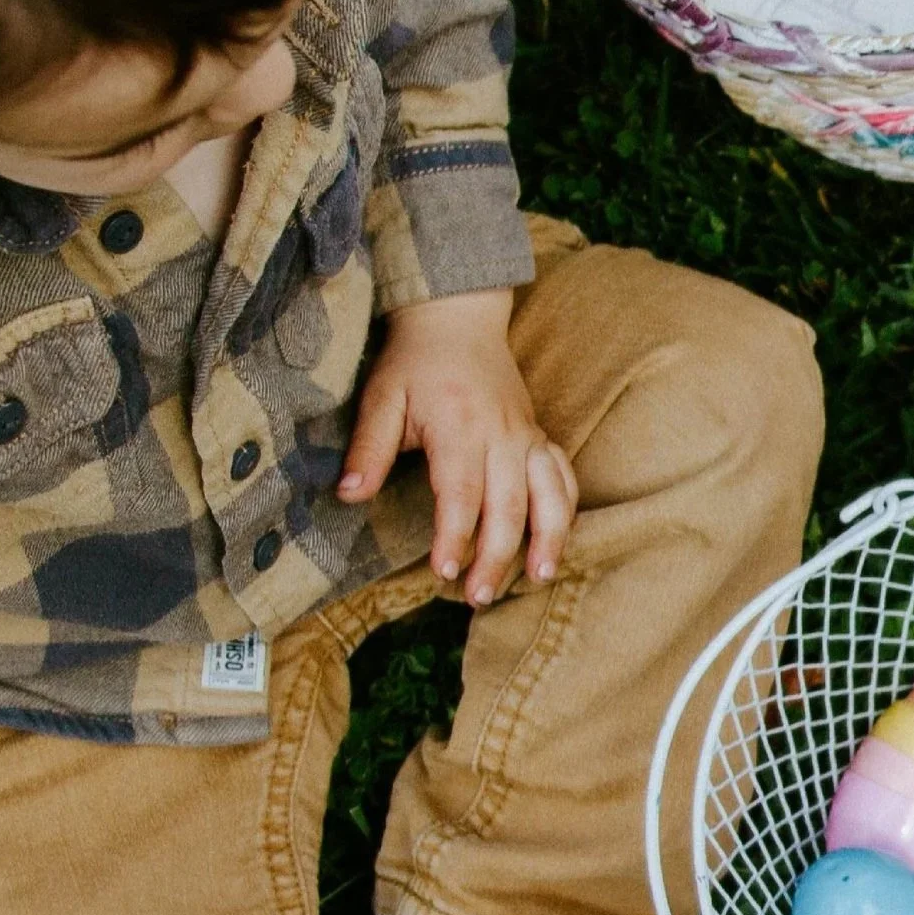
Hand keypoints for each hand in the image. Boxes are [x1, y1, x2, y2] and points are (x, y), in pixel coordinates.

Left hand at [338, 288, 577, 603]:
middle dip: (497, 555)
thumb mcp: (380, 397)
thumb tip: (348, 494)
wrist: (457, 317)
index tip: (444, 571)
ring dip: (548, 538)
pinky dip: (565, 511)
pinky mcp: (538, 435)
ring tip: (538, 578)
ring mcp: (526, 435)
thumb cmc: (415, 362)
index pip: (461, 492)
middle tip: (478, 597)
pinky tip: (557, 544)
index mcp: (459, 426)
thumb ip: (368, 448)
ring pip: (549, 493)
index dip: (455, 536)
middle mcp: (501, 434)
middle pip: (509, 504)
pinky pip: (563, 476)